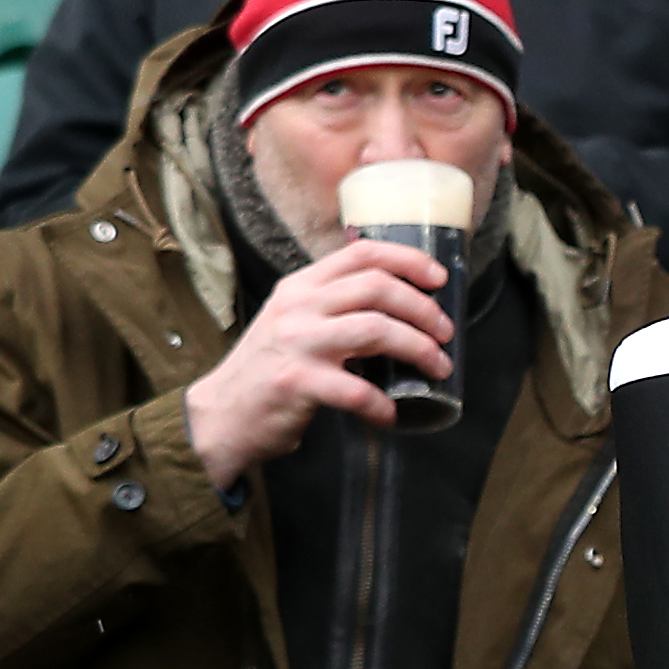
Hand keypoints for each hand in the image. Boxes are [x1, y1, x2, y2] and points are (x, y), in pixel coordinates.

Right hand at [186, 236, 452, 487]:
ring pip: (375, 330)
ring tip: (438, 368)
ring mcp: (295, 342)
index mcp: (301, 286)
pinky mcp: (295, 382)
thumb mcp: (295, 321)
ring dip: (419, 349)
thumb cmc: (270, 369)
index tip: (439, 278)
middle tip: (446, 334)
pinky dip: (381, 404)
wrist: (222, 414)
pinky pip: (355, 389)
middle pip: (377, 288)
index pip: (362, 254)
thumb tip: (400, 304)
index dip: (408, 260)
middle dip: (424, 309)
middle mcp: (297, 306)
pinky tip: (390, 413)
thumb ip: (334, 306)